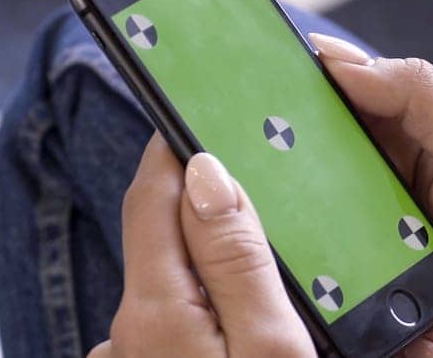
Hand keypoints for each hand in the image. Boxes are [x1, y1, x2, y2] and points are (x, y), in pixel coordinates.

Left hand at [90, 136, 432, 357]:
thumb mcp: (274, 342)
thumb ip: (236, 253)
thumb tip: (205, 171)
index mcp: (158, 307)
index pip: (156, 191)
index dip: (180, 138)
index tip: (206, 99)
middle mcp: (135, 332)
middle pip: (170, 234)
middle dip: (218, 197)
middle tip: (273, 169)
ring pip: (186, 279)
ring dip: (230, 252)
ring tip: (297, 241)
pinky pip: (194, 320)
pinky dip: (230, 299)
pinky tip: (278, 309)